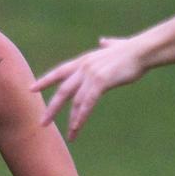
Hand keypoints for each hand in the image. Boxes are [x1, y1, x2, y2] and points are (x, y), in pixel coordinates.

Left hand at [31, 37, 146, 140]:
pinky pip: (88, 102)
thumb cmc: (131, 49)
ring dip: (72, 119)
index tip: (31, 89)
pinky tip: (77, 126)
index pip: (58, 72)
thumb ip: (106, 45)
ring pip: (75, 101)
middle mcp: (82, 68)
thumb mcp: (113, 47)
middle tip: (42, 122)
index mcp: (83, 61)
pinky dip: (82, 115)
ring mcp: (90, 74)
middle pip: (62, 91)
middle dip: (52, 108)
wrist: (143, 50)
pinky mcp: (101, 81)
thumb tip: (103, 40)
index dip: (45, 81)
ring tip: (70, 135)